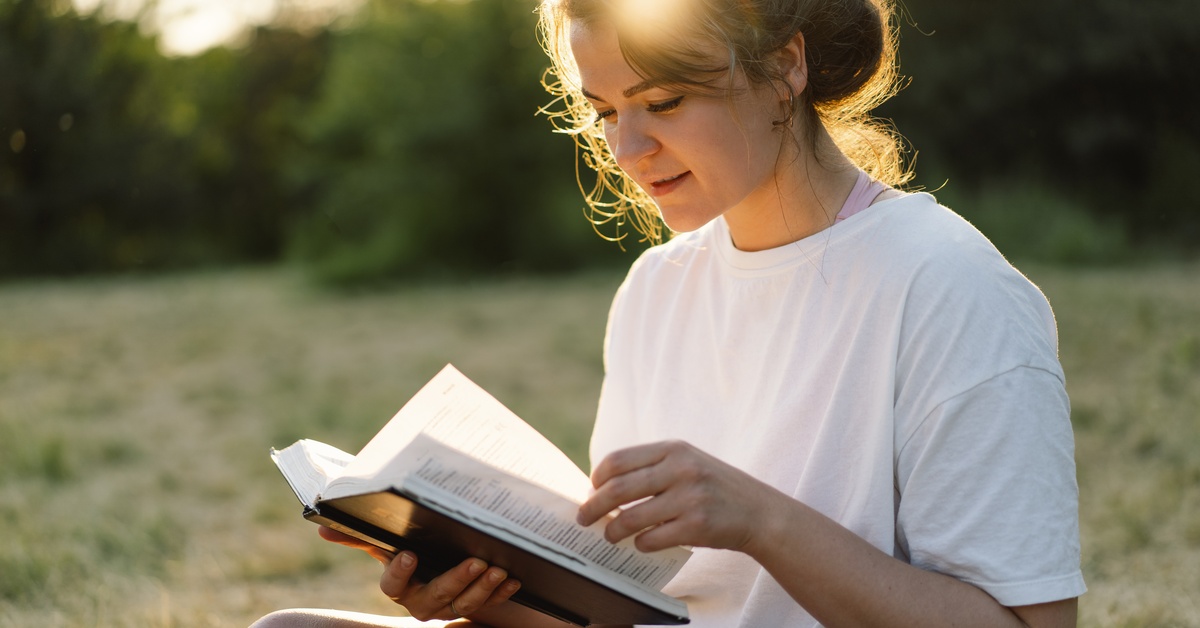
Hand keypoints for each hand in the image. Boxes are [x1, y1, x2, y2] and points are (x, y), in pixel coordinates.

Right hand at [317, 526, 521, 620]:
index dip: (399, 573)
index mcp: (398, 585)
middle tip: (474, 561)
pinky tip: (513, 579)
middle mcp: (421, 601)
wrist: (438, 563)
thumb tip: (322, 527)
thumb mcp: (386, 540)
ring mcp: (448, 607)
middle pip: (435, 598)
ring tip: (497, 569)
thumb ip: (359, 535)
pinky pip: (488, 604)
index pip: (392, 587)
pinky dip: (501, 593)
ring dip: (482, 589)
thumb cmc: (409, 547)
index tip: (409, 553)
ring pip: (464, 604)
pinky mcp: (474, 605)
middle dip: (455, 580)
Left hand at [576, 440, 785, 553]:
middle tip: (584, 518)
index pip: (618, 460)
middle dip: (593, 507)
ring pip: (630, 518)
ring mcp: (689, 498)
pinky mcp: (697, 526)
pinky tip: (641, 544)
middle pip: (617, 489)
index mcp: (674, 449)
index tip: (592, 491)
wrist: (760, 511)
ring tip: (610, 536)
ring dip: (613, 531)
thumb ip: (652, 468)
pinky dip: (640, 544)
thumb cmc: (715, 488)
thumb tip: (603, 488)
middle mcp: (680, 469)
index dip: (597, 478)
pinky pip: (651, 539)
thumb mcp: (688, 462)